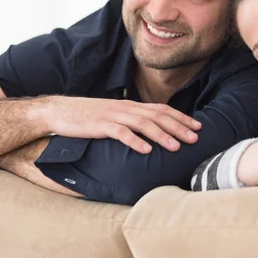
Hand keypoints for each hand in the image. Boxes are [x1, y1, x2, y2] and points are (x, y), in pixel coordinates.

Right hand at [42, 96, 201, 153]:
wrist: (59, 111)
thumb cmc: (89, 116)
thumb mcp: (114, 116)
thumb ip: (132, 121)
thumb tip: (151, 132)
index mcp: (131, 106)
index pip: (162, 109)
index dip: (181, 117)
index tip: (198, 127)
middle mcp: (126, 108)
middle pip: (158, 116)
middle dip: (178, 127)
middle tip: (195, 138)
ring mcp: (113, 116)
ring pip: (143, 124)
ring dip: (162, 135)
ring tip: (176, 147)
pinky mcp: (100, 126)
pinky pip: (120, 133)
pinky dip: (135, 141)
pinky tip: (146, 150)